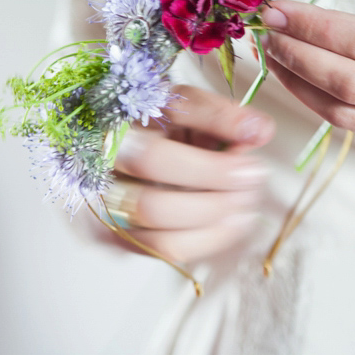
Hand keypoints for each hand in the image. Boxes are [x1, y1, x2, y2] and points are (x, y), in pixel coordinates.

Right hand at [95, 85, 274, 263]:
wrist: (106, 133)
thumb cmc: (150, 115)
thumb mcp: (181, 102)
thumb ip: (219, 114)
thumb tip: (261, 131)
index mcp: (104, 137)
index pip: (155, 162)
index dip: (210, 169)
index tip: (251, 164)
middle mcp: (93, 181)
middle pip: (154, 209)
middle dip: (214, 203)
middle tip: (252, 187)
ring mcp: (100, 214)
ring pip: (160, 240)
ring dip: (215, 228)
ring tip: (247, 207)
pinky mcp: (111, 236)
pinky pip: (163, 252)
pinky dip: (205, 240)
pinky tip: (230, 222)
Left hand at [261, 0, 354, 164]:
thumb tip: (327, 15)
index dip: (315, 27)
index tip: (280, 9)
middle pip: (350, 84)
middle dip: (298, 56)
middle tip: (268, 32)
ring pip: (346, 116)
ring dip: (301, 85)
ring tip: (278, 56)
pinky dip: (324, 105)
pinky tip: (307, 80)